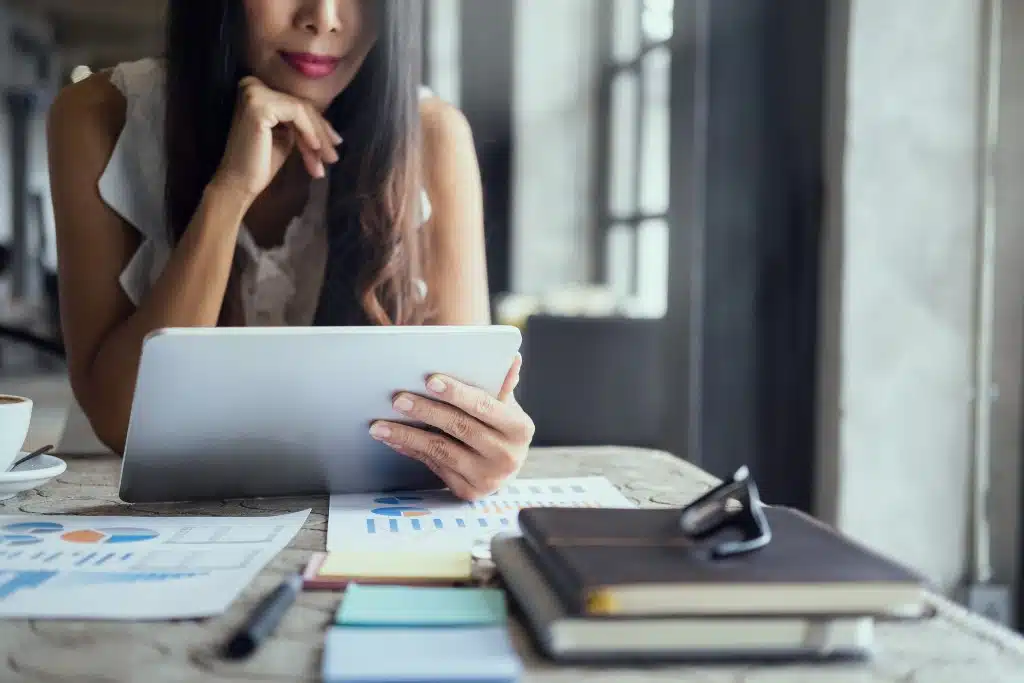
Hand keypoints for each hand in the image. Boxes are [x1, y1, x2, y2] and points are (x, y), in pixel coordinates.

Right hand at [211, 76, 341, 200]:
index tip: (335, 145)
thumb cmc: (260, 163)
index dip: (319, 125)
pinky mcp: (259, 104)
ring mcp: (254, 92)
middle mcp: (252, 85)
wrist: (238, 183)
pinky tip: (315, 149)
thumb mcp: (286, 137)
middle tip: (333, 157)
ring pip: (302, 110)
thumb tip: (332, 131)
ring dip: (318, 137)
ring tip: (326, 160)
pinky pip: (297, 113)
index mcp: (257, 91)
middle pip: (301, 106)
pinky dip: (310, 131)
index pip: (296, 104)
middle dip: (321, 133)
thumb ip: (302, 125)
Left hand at [369, 355, 534, 500]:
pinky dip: (411, 451)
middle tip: (397, 399)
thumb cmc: (501, 428)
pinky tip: (393, 439)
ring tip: (380, 424)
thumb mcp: (506, 405)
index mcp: (519, 429)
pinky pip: (433, 466)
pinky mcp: (468, 491)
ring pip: (440, 450)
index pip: (484, 406)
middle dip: (425, 411)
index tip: (430, 380)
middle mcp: (507, 457)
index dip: (457, 393)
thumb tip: (512, 358)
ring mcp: (487, 478)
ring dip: (407, 435)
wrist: (505, 468)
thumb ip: (502, 384)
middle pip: (459, 428)